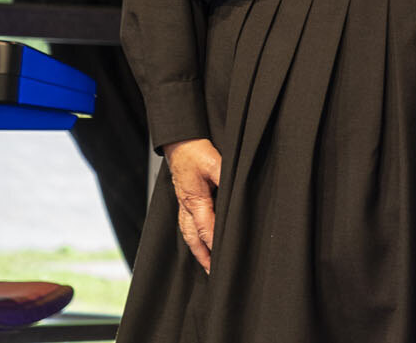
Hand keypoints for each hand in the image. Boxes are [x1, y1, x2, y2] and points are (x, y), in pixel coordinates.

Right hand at [163, 137, 221, 271]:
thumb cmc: (195, 152)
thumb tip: (235, 192)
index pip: (207, 229)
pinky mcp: (184, 201)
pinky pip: (187, 225)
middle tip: (213, 273)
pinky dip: (193, 238)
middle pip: (194, 239)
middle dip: (204, 257)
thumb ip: (225, 179)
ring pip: (188, 235)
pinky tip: (198, 243)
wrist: (179, 143)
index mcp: (195, 201)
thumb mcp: (215, 162)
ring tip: (206, 265)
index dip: (215, 245)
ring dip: (197, 250)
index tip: (224, 259)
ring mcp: (183, 205)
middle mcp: (186, 207)